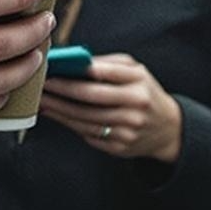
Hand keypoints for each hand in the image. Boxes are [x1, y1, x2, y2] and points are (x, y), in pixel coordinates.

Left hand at [38, 53, 183, 163]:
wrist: (168, 128)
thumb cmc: (144, 92)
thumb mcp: (135, 72)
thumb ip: (107, 65)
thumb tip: (73, 62)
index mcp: (138, 81)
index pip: (102, 73)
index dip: (75, 71)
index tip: (53, 68)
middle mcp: (135, 105)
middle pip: (90, 98)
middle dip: (62, 91)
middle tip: (42, 86)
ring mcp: (129, 129)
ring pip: (86, 119)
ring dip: (60, 111)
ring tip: (43, 102)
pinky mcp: (121, 147)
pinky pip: (89, 134)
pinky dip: (70, 125)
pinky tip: (57, 116)